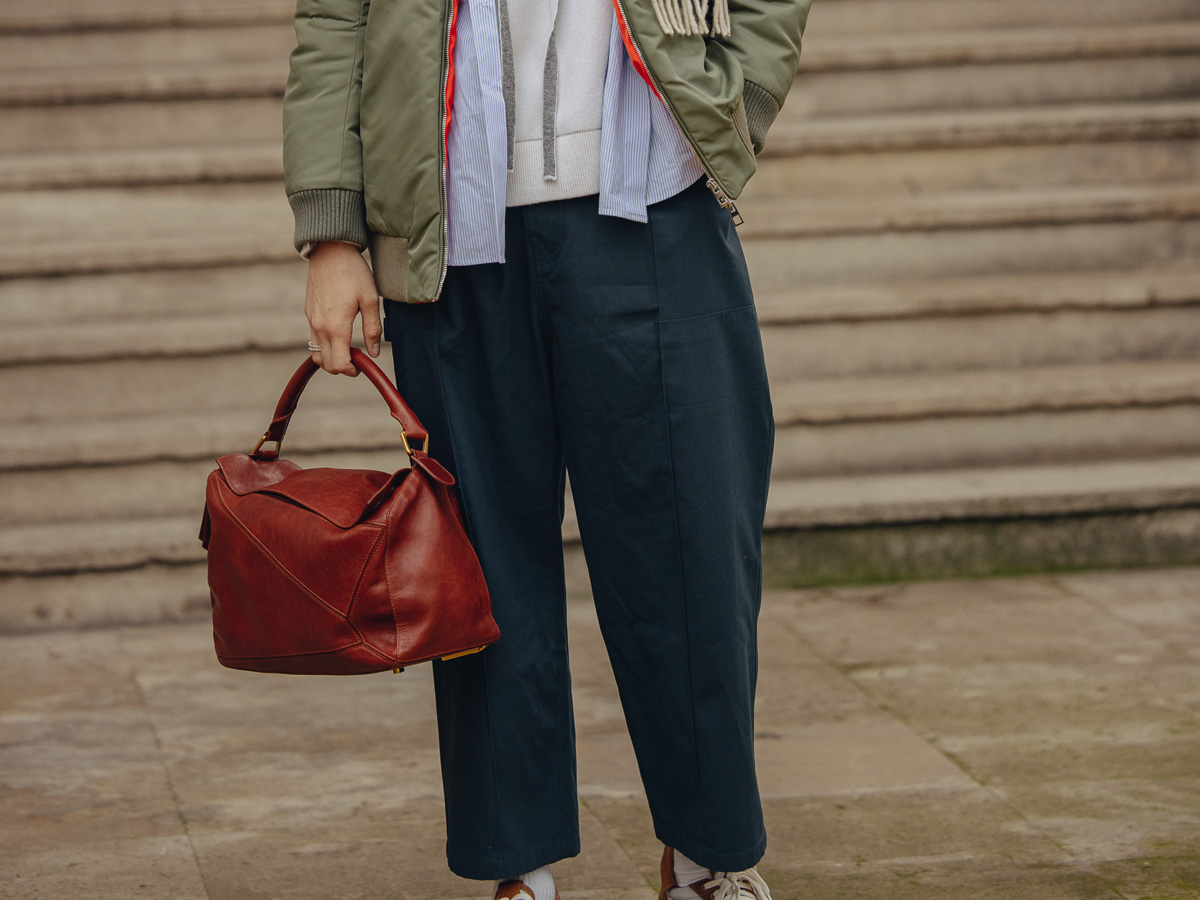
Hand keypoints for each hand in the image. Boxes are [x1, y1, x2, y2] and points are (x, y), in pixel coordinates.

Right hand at [304, 241, 381, 375]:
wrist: (330, 250)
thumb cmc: (354, 273)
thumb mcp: (371, 300)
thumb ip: (373, 329)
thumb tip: (374, 353)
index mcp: (336, 327)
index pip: (338, 364)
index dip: (351, 370)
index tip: (362, 364)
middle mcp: (319, 327)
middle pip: (326, 363)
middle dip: (342, 366)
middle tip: (358, 356)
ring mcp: (311, 320)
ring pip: (317, 352)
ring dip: (331, 356)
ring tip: (348, 345)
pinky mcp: (308, 312)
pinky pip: (314, 338)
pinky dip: (325, 344)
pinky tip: (339, 333)